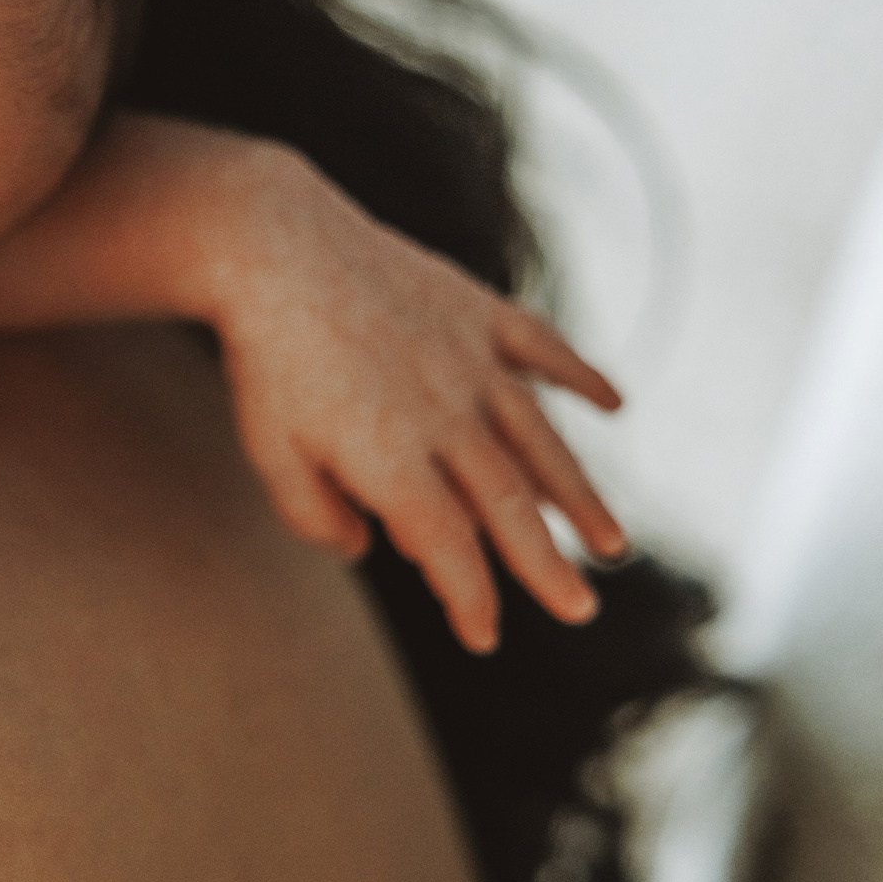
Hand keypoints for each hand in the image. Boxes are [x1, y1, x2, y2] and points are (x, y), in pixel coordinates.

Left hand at [214, 181, 627, 654]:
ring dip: (579, 493)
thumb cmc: (265, 360)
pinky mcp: (476, 310)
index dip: (469, 597)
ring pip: (540, 439)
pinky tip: (616, 404)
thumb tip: (369, 546)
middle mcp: (447, 416)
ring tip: (611, 543)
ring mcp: (471, 361)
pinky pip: (542, 348)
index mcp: (394, 460)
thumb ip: (315, 514)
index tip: (482, 635)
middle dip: (546, 564)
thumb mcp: (270, 452)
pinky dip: (582, 376)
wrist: (272, 246)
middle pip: (509, 504)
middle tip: (579, 608)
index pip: (447, 547)